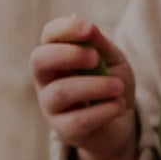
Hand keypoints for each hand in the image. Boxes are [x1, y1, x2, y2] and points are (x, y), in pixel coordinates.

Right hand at [32, 16, 138, 159]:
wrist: (121, 124)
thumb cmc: (112, 86)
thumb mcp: (115, 63)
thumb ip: (103, 48)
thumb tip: (91, 30)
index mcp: (56, 56)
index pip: (49, 36)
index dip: (65, 29)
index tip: (89, 29)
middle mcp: (46, 79)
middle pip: (39, 60)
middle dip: (68, 55)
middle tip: (95, 58)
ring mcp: (51, 106)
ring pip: (60, 92)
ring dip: (92, 86)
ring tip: (118, 87)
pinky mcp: (64, 130)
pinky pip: (78, 120)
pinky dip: (102, 111)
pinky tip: (118, 106)